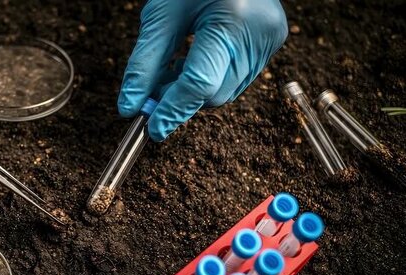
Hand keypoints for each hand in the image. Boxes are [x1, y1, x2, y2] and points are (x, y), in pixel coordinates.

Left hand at [118, 0, 287, 141]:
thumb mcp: (162, 15)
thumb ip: (145, 63)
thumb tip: (131, 104)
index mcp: (231, 20)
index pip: (199, 83)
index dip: (172, 110)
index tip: (152, 127)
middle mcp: (258, 34)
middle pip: (214, 94)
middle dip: (181, 99)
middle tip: (155, 90)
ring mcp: (270, 40)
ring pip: (226, 93)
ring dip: (196, 91)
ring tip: (178, 64)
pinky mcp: (273, 42)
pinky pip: (238, 79)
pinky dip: (213, 78)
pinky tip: (199, 58)